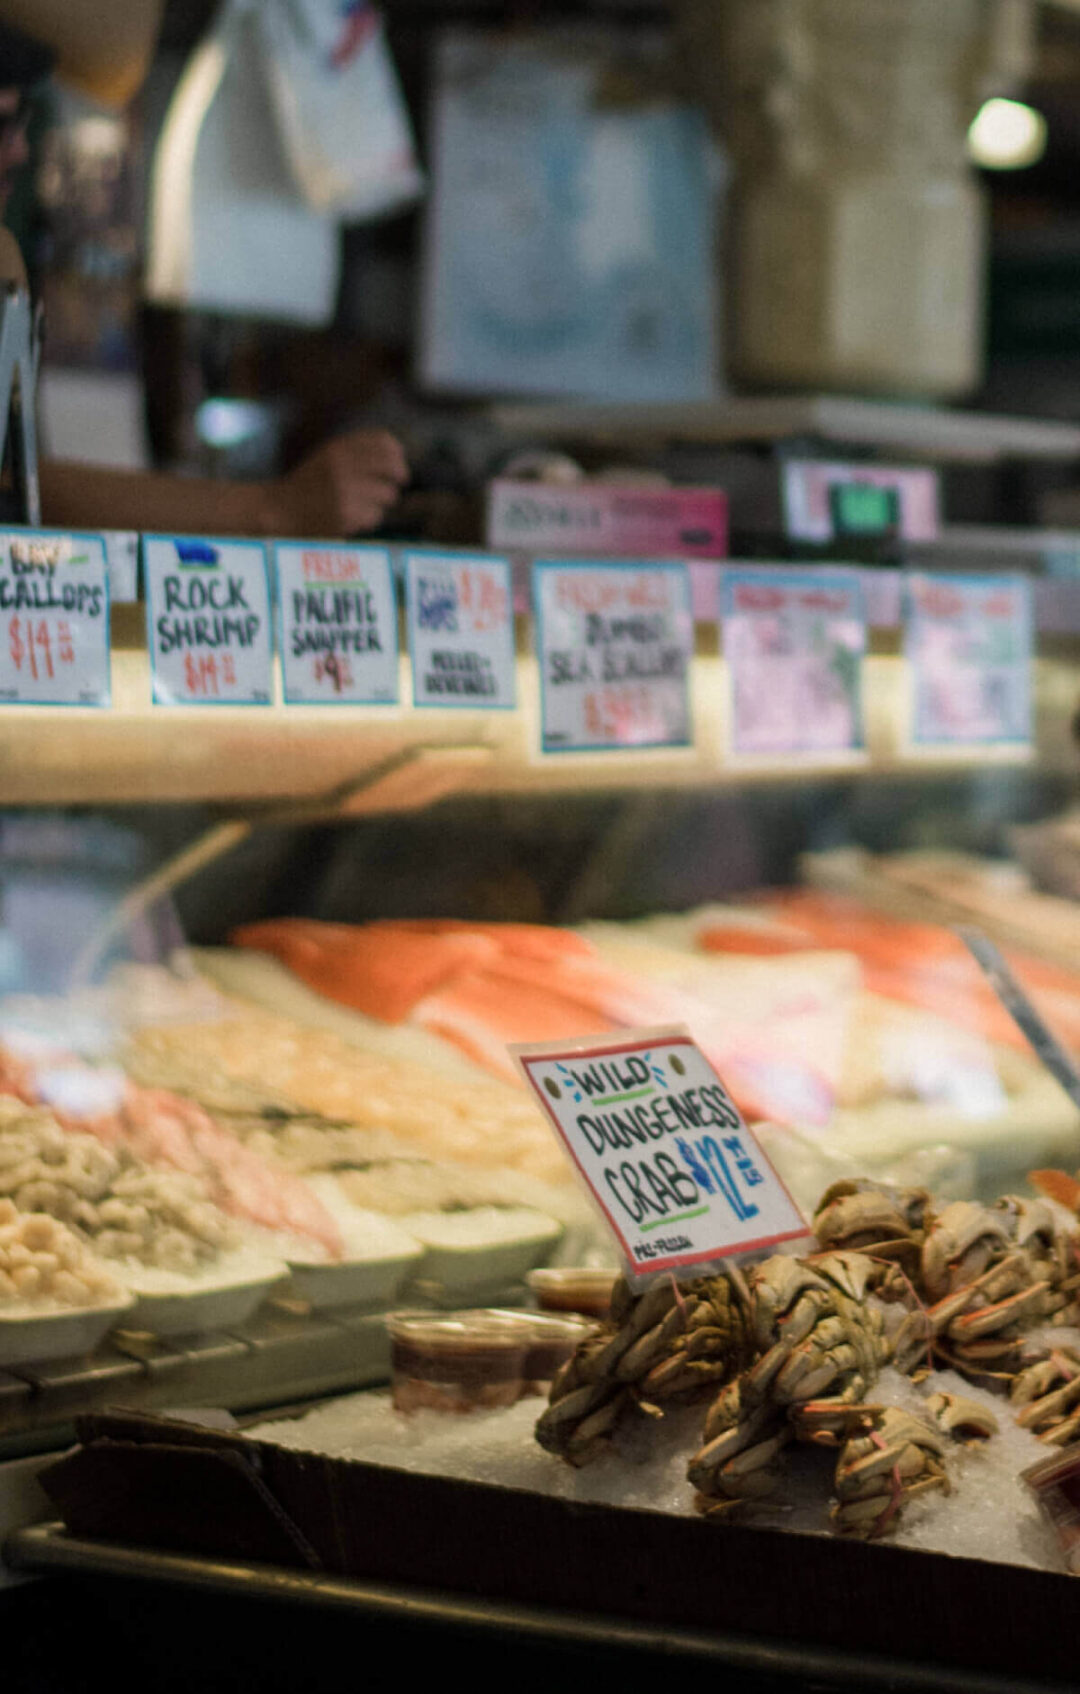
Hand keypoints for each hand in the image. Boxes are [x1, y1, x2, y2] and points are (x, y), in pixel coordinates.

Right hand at [264, 429, 408, 536]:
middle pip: (392, 467)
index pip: (383, 441)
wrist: (279, 511)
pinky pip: (376, 516)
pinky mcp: (346, 516)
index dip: (397, 452)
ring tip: (362, 504)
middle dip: (400, 476)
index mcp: (338, 448)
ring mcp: (345, 492)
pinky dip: (369, 519)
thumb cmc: (309, 485)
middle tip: (399, 483)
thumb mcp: (328, 457)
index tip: (399, 461)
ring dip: (381, 502)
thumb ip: (357, 450)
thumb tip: (398, 452)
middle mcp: (342, 467)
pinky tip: (353, 518)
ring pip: (388, 495)